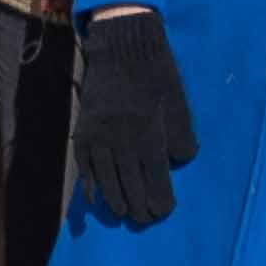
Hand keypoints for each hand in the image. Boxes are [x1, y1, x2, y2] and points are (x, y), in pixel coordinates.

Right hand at [69, 10, 192, 231]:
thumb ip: (181, 135)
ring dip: (115, 199)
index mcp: (148, 130)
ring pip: (105, 177)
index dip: (160, 198)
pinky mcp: (84, 128)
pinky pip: (84, 163)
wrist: (122, 45)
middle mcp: (121, 136)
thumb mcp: (178, 101)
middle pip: (129, 182)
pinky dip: (89, 183)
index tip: (164, 212)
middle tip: (145, 219)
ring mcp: (98, 133)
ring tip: (123, 213)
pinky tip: (95, 197)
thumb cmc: (157, 73)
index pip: (155, 176)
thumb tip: (176, 163)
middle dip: (139, 205)